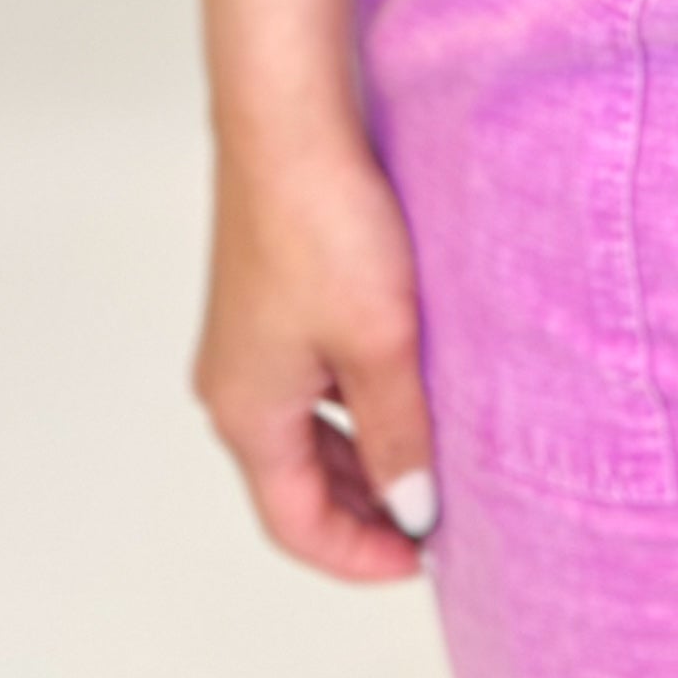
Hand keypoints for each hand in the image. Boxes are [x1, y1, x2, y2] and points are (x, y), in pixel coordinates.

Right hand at [194, 114, 439, 579]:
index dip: (360, 554)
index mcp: (247, 412)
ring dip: (367, 449)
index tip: (425, 558)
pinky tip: (410, 379)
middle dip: (368, 505)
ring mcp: (251, 337)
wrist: (289, 119)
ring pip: (310, 426)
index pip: (295, 522)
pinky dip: (358, 398)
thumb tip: (414, 510)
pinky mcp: (272, 295)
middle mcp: (236, 382)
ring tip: (436, 451)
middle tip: (440, 513)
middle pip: (299, 479)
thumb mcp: (379, 346)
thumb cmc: (321, 223)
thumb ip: (398, 435)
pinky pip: (314, 376)